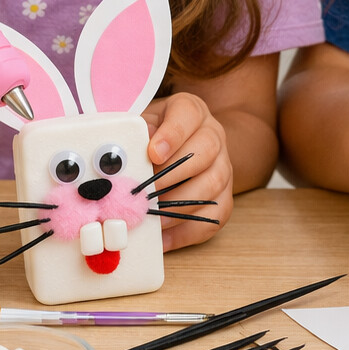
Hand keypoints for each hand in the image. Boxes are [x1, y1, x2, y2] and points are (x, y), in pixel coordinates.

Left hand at [142, 92, 232, 250]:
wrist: (184, 148)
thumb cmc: (153, 136)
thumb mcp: (141, 125)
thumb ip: (134, 135)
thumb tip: (123, 157)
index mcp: (191, 111)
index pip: (187, 115)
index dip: (171, 135)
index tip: (152, 153)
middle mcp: (213, 135)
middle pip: (205, 151)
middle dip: (173, 175)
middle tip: (145, 192)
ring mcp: (224, 166)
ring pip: (213, 185)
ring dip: (179, 205)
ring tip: (151, 216)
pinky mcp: (225, 196)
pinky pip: (215, 216)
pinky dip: (187, 231)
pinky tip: (162, 238)